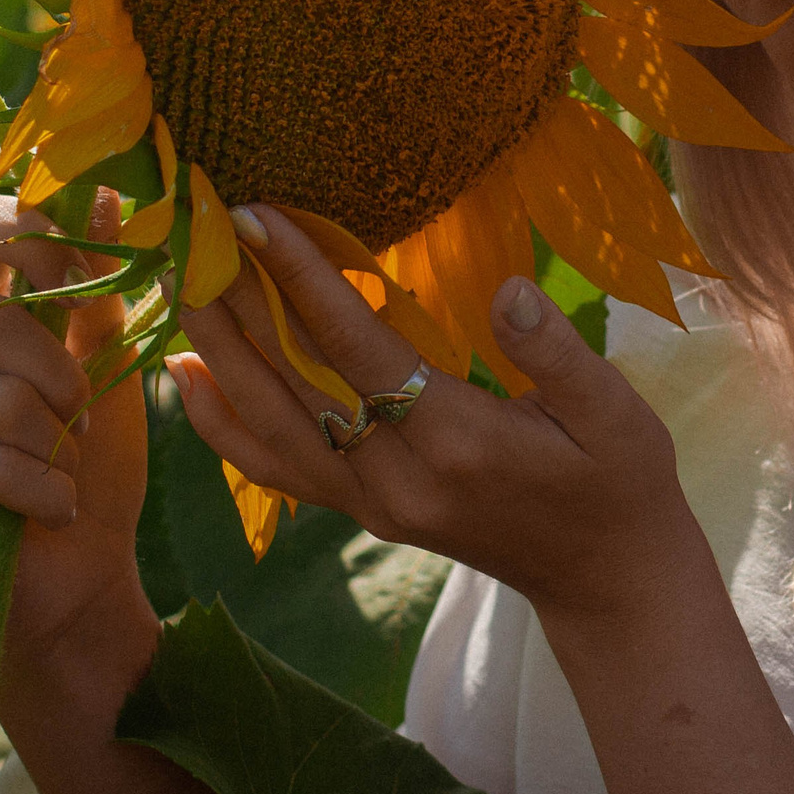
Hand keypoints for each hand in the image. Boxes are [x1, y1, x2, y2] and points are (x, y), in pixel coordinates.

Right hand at [0, 189, 152, 652]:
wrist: (83, 569)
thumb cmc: (94, 460)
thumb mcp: (109, 361)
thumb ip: (99, 281)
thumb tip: (106, 184)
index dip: (31, 230)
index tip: (83, 277)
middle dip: (63, 376)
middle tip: (82, 421)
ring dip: (56, 441)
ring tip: (63, 468)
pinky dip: (43, 489)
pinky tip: (49, 509)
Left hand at [174, 205, 704, 625]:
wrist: (606, 578)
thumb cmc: (618, 481)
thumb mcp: (614, 412)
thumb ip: (556, 352)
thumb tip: (509, 289)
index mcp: (457, 440)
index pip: (356, 347)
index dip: (300, 277)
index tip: (253, 214)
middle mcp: (397, 478)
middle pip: (291, 383)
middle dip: (234, 303)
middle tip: (187, 230)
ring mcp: (372, 503)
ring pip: (269, 426)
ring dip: (216, 353)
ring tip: (175, 283)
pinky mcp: (365, 512)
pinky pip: (274, 468)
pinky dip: (221, 424)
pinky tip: (188, 376)